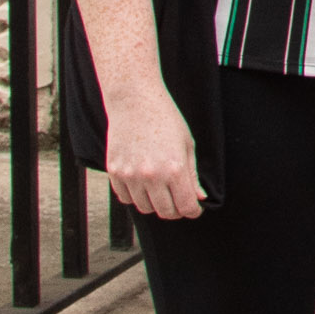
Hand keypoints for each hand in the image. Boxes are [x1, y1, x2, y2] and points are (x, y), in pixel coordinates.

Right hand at [102, 85, 204, 221]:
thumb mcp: (187, 145)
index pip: (186, 207)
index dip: (193, 211)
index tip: (194, 208)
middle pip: (165, 212)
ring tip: (160, 190)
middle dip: (176, 210)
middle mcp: (152, 176)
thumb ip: (192, 175)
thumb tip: (199, 198)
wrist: (134, 101)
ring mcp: (131, 175)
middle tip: (178, 201)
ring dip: (155, 204)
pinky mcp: (115, 172)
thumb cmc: (166, 119)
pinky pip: (125, 198)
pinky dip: (135, 197)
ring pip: (145, 208)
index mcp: (175, 169)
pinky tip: (143, 185)